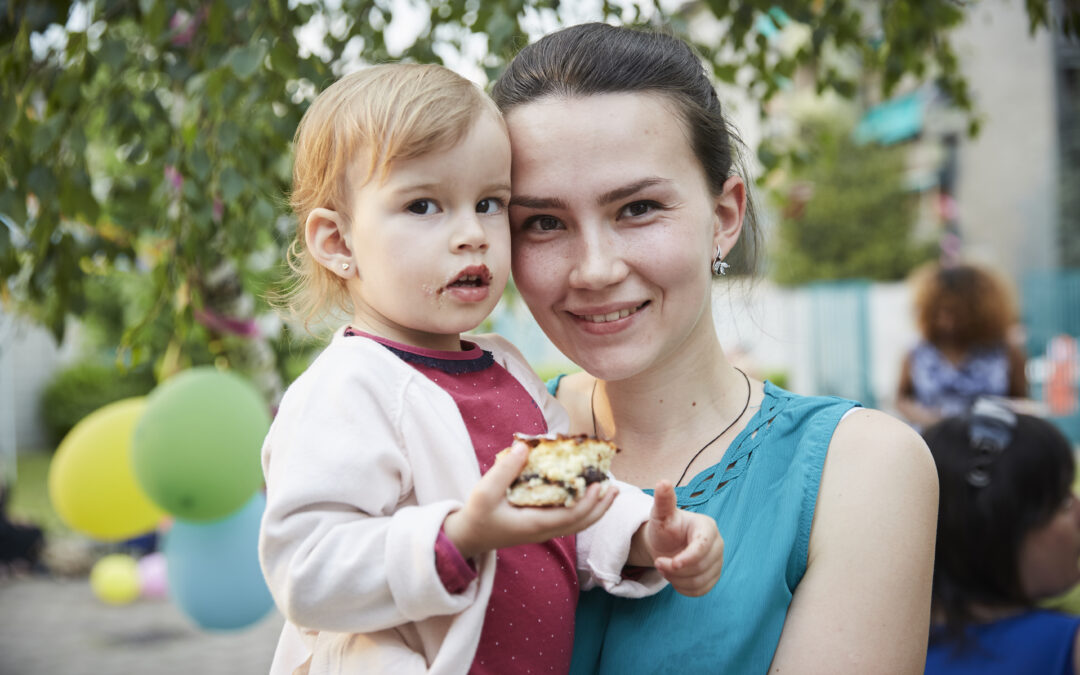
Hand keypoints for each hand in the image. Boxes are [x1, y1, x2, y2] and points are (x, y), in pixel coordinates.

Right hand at [442, 441, 617, 558]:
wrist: (468, 537)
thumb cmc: (477, 515)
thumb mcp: (485, 491)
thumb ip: (505, 470)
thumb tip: (526, 446)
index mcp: (535, 525)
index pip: (571, 517)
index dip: (589, 502)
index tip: (599, 484)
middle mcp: (544, 531)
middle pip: (581, 523)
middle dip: (601, 506)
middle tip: (615, 486)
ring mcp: (543, 531)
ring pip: (577, 523)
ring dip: (595, 508)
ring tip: (609, 489)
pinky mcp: (540, 526)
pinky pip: (568, 519)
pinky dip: (583, 508)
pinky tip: (586, 493)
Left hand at [637, 480, 723, 596]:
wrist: (666, 543)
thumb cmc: (664, 527)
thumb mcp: (661, 514)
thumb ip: (663, 500)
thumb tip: (663, 482)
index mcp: (707, 527)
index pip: (702, 548)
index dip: (685, 559)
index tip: (665, 563)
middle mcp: (718, 544)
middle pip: (701, 567)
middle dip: (675, 570)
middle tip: (659, 562)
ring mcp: (718, 561)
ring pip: (700, 582)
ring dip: (677, 580)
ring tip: (665, 568)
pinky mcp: (714, 576)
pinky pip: (701, 591)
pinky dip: (684, 589)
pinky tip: (674, 578)